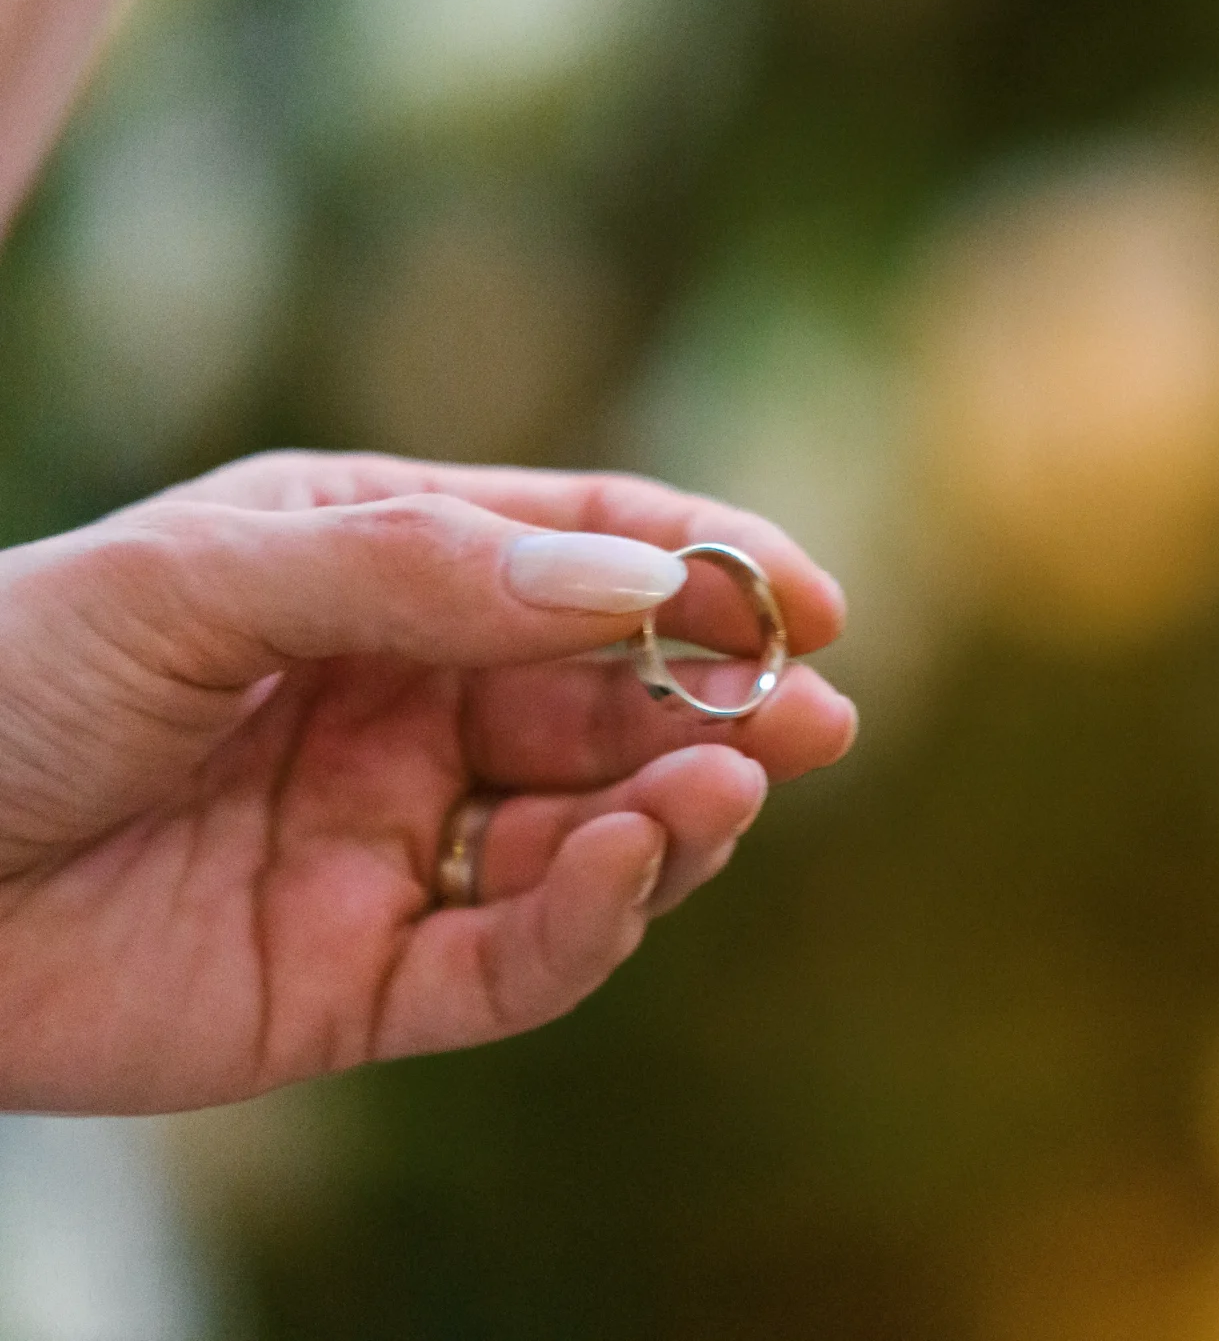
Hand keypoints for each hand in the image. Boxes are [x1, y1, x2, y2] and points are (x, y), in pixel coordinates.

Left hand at [0, 453, 856, 1113]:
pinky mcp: (361, 983)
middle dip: (723, 705)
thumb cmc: (4, 679)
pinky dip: (590, 919)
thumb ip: (419, 572)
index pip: (581, 554)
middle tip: (819, 717)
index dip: (707, 568)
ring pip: (588, 832)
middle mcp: (407, 706)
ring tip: (729, 790)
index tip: (811, 596)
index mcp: (379, 572)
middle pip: (613, 699)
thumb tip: (639, 581)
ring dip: (677, 811)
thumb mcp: (206, 578)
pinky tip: (628, 863)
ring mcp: (392, 846)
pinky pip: (511, 960)